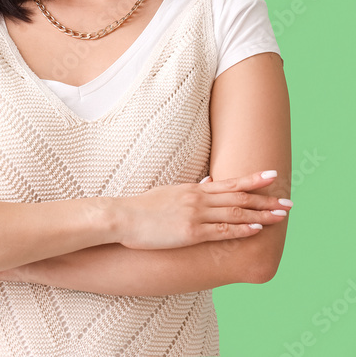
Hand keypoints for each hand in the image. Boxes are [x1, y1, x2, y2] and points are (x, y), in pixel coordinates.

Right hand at [116, 170, 291, 249]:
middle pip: (239, 197)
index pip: (230, 182)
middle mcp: (198, 199)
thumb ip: (191, 190)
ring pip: (236, 213)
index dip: (254, 179)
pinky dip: (242, 229)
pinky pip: (222, 230)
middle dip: (266, 200)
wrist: (120, 217)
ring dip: (261, 215)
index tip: (274, 176)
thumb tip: (209, 181)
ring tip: (281, 216)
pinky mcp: (190, 232)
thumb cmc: (140, 208)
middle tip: (289, 203)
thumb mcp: (167, 193)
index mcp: (193, 189)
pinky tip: (257, 229)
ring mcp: (195, 215)